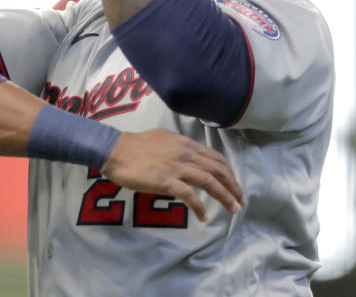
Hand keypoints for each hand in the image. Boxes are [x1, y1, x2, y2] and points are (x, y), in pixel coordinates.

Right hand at [101, 129, 246, 221]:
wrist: (114, 150)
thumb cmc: (135, 145)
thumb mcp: (163, 138)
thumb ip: (178, 147)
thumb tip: (188, 156)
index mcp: (185, 143)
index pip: (215, 158)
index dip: (229, 172)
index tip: (235, 185)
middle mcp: (185, 153)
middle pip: (218, 170)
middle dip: (233, 186)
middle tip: (241, 201)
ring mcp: (176, 167)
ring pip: (209, 182)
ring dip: (224, 196)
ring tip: (233, 209)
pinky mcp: (165, 180)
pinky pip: (189, 195)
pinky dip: (199, 207)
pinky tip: (204, 216)